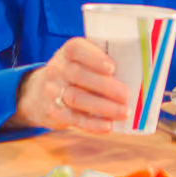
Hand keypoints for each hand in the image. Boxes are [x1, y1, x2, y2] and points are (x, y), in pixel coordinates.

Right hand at [14, 38, 133, 131]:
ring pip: (77, 98)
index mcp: (67, 52)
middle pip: (79, 76)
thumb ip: (102, 62)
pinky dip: (93, 125)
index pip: (77, 50)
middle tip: (126, 95)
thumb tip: (136, 73)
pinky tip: (108, 126)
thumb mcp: (81, 61)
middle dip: (105, 86)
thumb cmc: (74, 74)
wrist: (38, 93)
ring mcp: (53, 91)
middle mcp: (57, 69)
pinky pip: (74, 119)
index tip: (113, 68)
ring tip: (124, 112)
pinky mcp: (54, 112)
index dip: (95, 58)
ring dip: (103, 107)